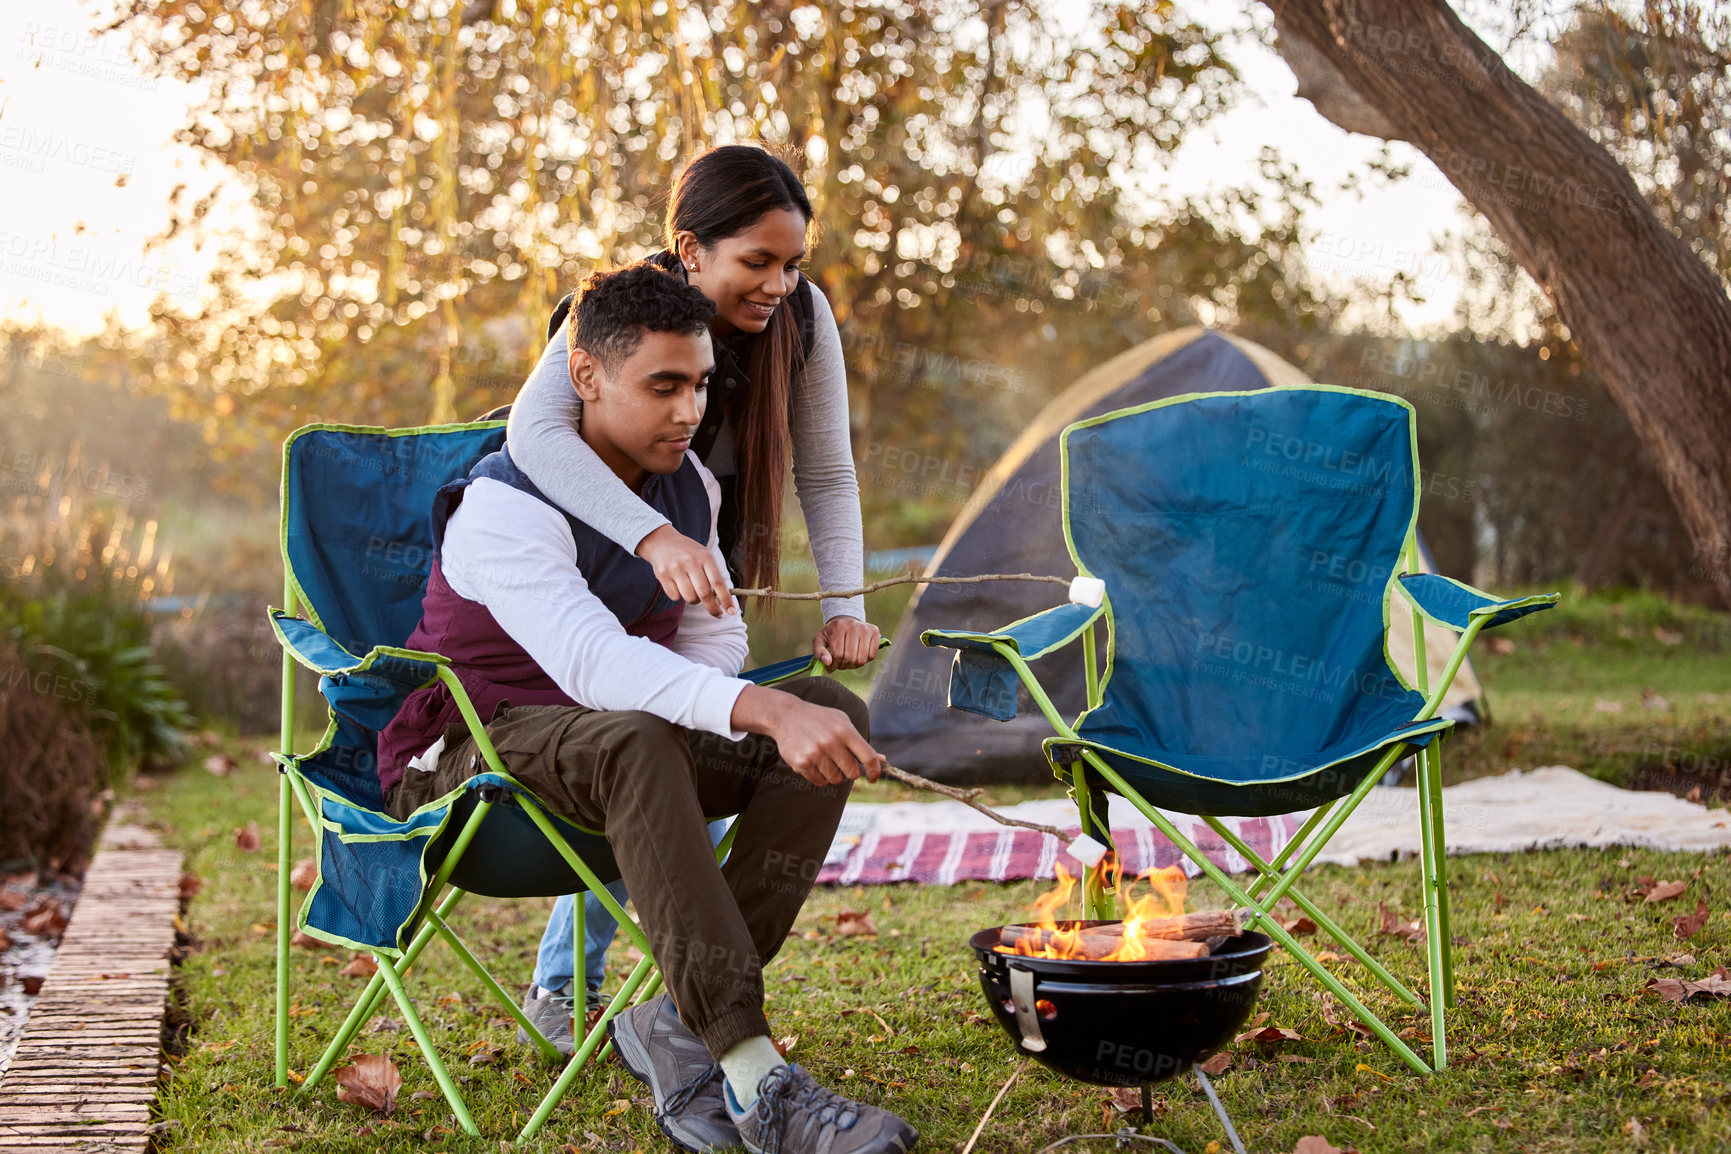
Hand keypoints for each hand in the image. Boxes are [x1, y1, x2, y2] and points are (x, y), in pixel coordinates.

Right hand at [637, 524, 735, 617]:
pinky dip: (679, 596)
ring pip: (690, 598)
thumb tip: (723, 601)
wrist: (662, 541)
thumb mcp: (705, 556)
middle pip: (704, 594)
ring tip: (693, 590)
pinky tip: (678, 585)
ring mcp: (675, 569)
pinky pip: (675, 597)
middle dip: (713, 608)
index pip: (718, 582)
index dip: (726, 599)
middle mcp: (690, 562)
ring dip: (694, 600)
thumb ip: (713, 575)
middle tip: (718, 614)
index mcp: (705, 557)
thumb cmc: (689, 553)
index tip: (731, 611)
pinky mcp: (662, 575)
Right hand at [730, 685, 883, 785]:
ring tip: (825, 759)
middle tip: (843, 764)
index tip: (873, 777)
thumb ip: (861, 743)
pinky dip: (820, 777)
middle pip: (853, 773)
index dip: (875, 771)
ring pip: (836, 779)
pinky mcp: (801, 763)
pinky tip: (814, 762)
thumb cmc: (820, 720)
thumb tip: (882, 760)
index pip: (869, 757)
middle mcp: (831, 742)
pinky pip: (819, 782)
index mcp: (845, 731)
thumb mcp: (842, 722)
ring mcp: (816, 753)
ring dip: (834, 774)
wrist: (786, 715)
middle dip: (851, 772)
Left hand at [812, 617, 880, 670]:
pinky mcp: (875, 633)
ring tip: (848, 661)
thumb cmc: (831, 634)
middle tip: (840, 664)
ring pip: (861, 659)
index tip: (830, 667)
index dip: (833, 665)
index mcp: (838, 627)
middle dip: (843, 666)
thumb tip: (827, 662)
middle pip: (850, 657)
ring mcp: (866, 629)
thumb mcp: (819, 641)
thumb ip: (819, 652)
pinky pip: (872, 656)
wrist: (845, 621)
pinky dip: (864, 660)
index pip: (838, 654)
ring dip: (853, 665)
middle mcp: (854, 626)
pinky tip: (858, 655)